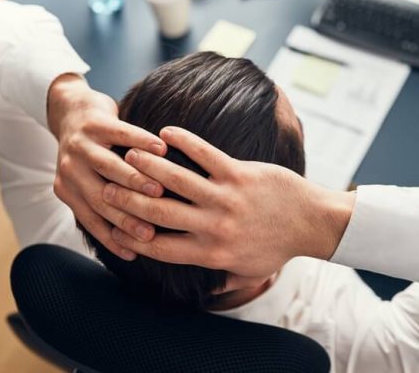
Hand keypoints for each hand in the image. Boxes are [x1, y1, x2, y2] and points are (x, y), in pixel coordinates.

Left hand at [47, 74, 166, 259]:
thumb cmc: (90, 153)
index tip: (137, 252)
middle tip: (152, 229)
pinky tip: (162, 149)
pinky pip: (121, 133)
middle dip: (127, 216)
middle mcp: (69, 169)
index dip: (113, 238)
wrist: (70, 109)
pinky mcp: (94, 122)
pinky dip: (142, 141)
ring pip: (109, 167)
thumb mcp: (86, 180)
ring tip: (160, 190)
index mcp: (68, 189)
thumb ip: (101, 203)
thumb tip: (129, 243)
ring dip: (135, 180)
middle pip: (101, 198)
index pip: (92, 219)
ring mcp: (80, 145)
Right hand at [103, 127, 354, 290]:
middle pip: (157, 211)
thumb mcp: (247, 270)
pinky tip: (166, 132)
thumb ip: (220, 275)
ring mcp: (226, 197)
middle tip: (106, 185)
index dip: (130, 234)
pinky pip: (205, 153)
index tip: (113, 222)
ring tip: (128, 154)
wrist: (312, 222)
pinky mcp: (240, 173)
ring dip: (147, 165)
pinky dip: (183, 140)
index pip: (158, 245)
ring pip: (175, 179)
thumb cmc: (278, 246)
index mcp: (211, 251)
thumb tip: (201, 286)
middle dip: (127, 198)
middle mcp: (214, 226)